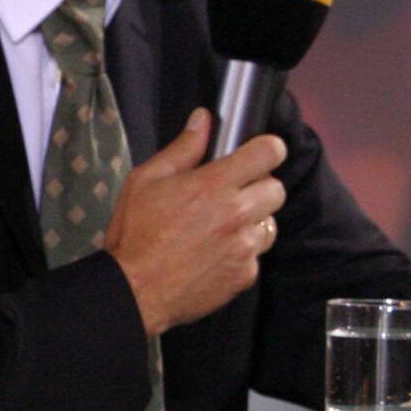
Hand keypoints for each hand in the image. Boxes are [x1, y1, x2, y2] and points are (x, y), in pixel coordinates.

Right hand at [104, 111, 286, 335]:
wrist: (134, 292)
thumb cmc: (136, 234)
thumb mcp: (146, 181)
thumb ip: (183, 148)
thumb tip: (203, 119)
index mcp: (215, 185)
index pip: (269, 153)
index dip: (266, 150)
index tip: (257, 155)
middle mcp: (237, 214)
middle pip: (276, 188)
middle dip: (258, 188)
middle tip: (231, 196)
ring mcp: (245, 247)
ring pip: (269, 223)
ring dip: (252, 222)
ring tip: (220, 229)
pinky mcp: (245, 275)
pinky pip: (256, 255)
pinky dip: (242, 253)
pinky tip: (215, 255)